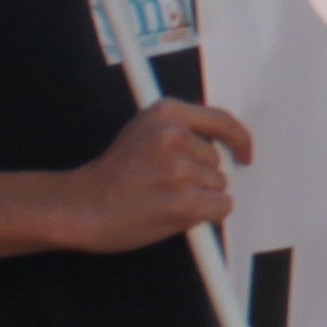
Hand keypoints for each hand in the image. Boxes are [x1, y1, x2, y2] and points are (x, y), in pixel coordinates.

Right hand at [58, 101, 253, 252]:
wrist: (81, 207)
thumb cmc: (112, 177)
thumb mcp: (142, 133)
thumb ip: (179, 131)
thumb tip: (221, 144)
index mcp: (166, 112)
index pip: (221, 120)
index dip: (238, 138)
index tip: (245, 152)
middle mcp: (175, 135)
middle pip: (217, 159)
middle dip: (201, 175)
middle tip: (165, 186)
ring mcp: (180, 168)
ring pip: (219, 185)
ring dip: (200, 196)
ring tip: (163, 199)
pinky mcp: (184, 200)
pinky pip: (221, 206)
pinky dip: (208, 215)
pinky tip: (177, 214)